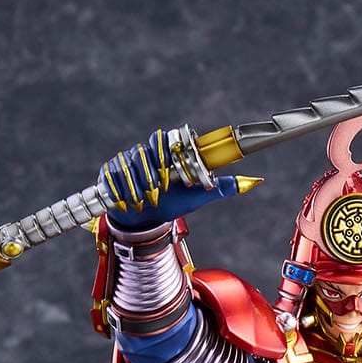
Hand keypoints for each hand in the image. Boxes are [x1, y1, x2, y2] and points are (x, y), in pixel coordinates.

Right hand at [97, 129, 244, 229]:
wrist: (145, 222)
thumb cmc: (172, 205)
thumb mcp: (198, 198)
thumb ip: (221, 188)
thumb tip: (252, 181)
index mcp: (166, 153)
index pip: (164, 140)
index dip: (167, 151)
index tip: (172, 171)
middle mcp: (145, 152)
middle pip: (147, 151)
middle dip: (153, 171)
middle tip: (159, 190)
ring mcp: (126, 160)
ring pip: (131, 164)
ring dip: (139, 185)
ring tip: (146, 200)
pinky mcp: (109, 171)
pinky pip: (114, 174)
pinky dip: (122, 189)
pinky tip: (130, 201)